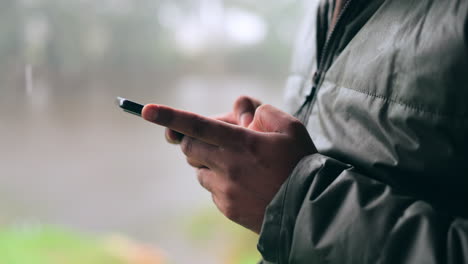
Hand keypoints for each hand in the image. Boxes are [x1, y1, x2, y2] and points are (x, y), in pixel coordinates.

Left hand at [142, 101, 316, 232]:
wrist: (309, 208)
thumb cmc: (301, 162)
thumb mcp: (289, 126)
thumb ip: (260, 111)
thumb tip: (239, 115)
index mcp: (241, 143)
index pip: (198, 125)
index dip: (170, 116)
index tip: (146, 111)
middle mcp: (227, 166)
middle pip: (189, 148)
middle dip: (194, 140)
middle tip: (218, 139)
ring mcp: (225, 190)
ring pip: (199, 171)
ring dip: (210, 162)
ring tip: (238, 165)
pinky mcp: (227, 208)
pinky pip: (212, 189)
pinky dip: (220, 182)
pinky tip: (244, 184)